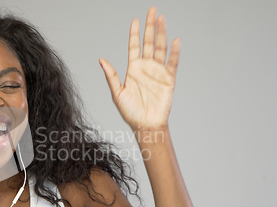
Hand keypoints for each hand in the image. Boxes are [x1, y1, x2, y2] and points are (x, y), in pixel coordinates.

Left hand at [100, 6, 180, 130]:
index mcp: (133, 69)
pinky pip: (172, 63)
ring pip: (160, 48)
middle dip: (150, 26)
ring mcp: (158, 72)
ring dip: (162, 33)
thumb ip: (111, 75)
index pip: (134, 46)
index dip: (135, 33)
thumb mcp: (117, 93)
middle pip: (149, 42)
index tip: (136, 20)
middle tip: (153, 10)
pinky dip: (175, 52)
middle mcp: (146, 67)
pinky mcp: (168, 79)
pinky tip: (175, 40)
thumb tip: (101, 60)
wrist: (145, 125)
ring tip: (162, 19)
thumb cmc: (130, 112)